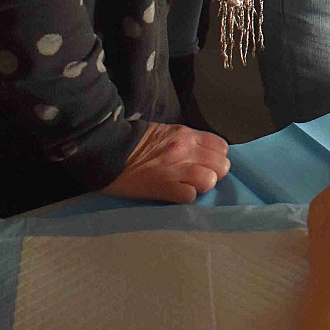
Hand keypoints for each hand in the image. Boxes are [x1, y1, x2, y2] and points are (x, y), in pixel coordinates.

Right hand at [105, 123, 230, 201]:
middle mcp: (185, 150)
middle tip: (199, 177)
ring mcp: (175, 169)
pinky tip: (175, 194)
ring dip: (201, 186)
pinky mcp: (163, 187)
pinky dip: (185, 197)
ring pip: (209, 181)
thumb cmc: (134, 142)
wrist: (108, 148)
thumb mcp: (165, 132)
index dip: (217, 158)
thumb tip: (202, 155)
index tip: (208, 163)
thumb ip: (186, 141)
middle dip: (214, 174)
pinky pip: (189, 196)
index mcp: (186, 135)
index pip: (221, 147)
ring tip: (188, 186)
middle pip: (221, 166)